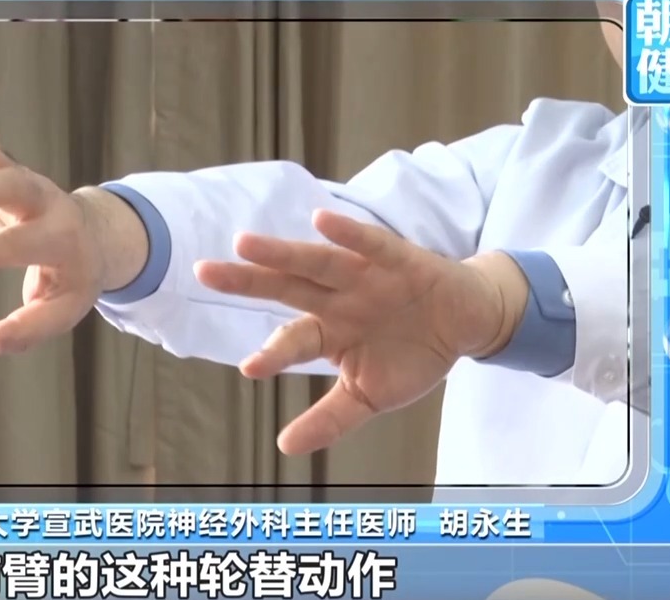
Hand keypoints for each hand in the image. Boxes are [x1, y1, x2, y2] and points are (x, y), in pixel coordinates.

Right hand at [0, 102, 106, 358]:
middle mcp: (47, 206)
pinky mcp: (13, 169)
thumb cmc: (74, 280)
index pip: (20, 247)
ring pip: (3, 163)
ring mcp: (29, 183)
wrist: (97, 235)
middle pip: (17, 191)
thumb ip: (25, 331)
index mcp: (60, 242)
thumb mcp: (62, 311)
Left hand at [194, 210, 525, 454]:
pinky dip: (348, 234)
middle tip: (204, 272)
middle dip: (247, 280)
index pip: (293, 340)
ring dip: (283, 252)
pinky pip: (370, 244)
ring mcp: (364, 275)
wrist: (466, 322)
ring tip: (246, 244)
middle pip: (287, 287)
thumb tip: (284, 447)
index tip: (250, 369)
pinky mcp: (398, 258)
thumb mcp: (369, 396)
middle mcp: (337, 298)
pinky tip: (321, 222)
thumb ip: (329, 420)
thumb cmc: (411, 355)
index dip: (273, 353)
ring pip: (318, 263)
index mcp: (328, 331)